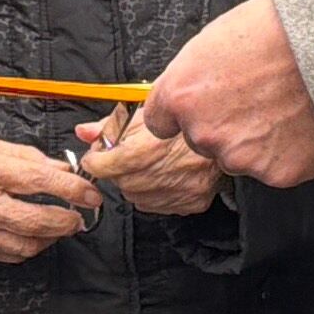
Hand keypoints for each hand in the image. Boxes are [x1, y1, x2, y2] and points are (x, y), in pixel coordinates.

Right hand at [0, 128, 101, 262]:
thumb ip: (23, 155)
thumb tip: (57, 167)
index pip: (41, 181)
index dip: (73, 189)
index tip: (90, 192)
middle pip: (38, 220)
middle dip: (69, 220)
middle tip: (81, 214)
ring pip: (26, 245)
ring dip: (51, 238)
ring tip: (60, 226)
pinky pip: (6, 254)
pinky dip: (27, 247)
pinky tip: (34, 236)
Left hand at [79, 109, 220, 215]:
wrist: (230, 125)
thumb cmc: (189, 114)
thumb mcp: (147, 108)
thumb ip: (111, 124)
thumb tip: (83, 133)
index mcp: (153, 146)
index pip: (107, 165)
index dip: (96, 160)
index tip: (95, 156)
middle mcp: (169, 172)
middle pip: (121, 182)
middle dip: (116, 170)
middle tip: (123, 155)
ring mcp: (183, 191)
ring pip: (137, 197)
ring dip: (133, 182)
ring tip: (147, 163)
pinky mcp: (194, 201)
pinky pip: (158, 205)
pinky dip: (152, 193)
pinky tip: (162, 175)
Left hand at [142, 0, 313, 187]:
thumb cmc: (274, 24)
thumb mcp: (214, 37)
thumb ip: (194, 72)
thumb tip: (192, 78)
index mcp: (180, 95)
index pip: (161, 122)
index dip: (185, 111)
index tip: (204, 103)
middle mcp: (204, 132)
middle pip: (203, 141)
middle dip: (224, 124)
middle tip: (256, 96)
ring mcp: (241, 156)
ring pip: (240, 157)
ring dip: (256, 140)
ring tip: (284, 105)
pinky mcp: (279, 171)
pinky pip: (277, 168)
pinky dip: (289, 152)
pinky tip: (302, 122)